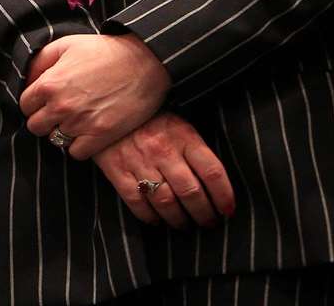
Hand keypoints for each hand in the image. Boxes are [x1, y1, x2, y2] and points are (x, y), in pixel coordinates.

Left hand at [19, 34, 169, 158]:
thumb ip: (40, 62)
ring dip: (64, 132)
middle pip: (36, 127)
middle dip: (46, 119)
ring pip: (56, 140)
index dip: (35, 103)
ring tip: (78, 119)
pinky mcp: (101, 136)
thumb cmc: (104, 51)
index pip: (25, 106)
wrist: (145, 62)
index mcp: (49, 84)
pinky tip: (88, 131)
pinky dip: (80, 145)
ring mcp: (80, 123)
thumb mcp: (65, 45)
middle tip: (62, 112)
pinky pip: (76, 153)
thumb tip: (28, 79)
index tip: (48, 100)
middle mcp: (61, 106)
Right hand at [91, 111, 234, 228]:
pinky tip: (157, 220)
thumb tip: (215, 184)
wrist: (106, 108)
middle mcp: (163, 150)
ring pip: (166, 201)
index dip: (224, 196)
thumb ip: (195, 149)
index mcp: (183, 135)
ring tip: (184, 225)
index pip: (212, 172)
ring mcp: (138, 161)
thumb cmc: (149, 119)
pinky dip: (149, 217)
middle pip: (191, 192)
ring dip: (179, 219)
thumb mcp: (177, 124)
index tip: (227, 210)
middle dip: (203, 214)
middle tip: (208, 223)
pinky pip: (136, 202)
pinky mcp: (116, 169)